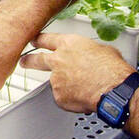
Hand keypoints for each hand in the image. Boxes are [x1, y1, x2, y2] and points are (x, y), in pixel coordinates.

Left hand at [18, 33, 134, 113]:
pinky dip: (72, 99)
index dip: (39, 40)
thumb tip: (87, 55)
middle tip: (24, 62)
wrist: (114, 90)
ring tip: (85, 87)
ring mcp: (56, 79)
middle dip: (28, 61)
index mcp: (69, 44)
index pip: (46, 39)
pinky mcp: (59, 96)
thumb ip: (86, 51)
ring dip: (66, 86)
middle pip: (36, 60)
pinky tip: (85, 96)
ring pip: (56, 82)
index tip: (33, 41)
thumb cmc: (112, 69)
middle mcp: (58, 60)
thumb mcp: (102, 49)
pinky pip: (63, 98)